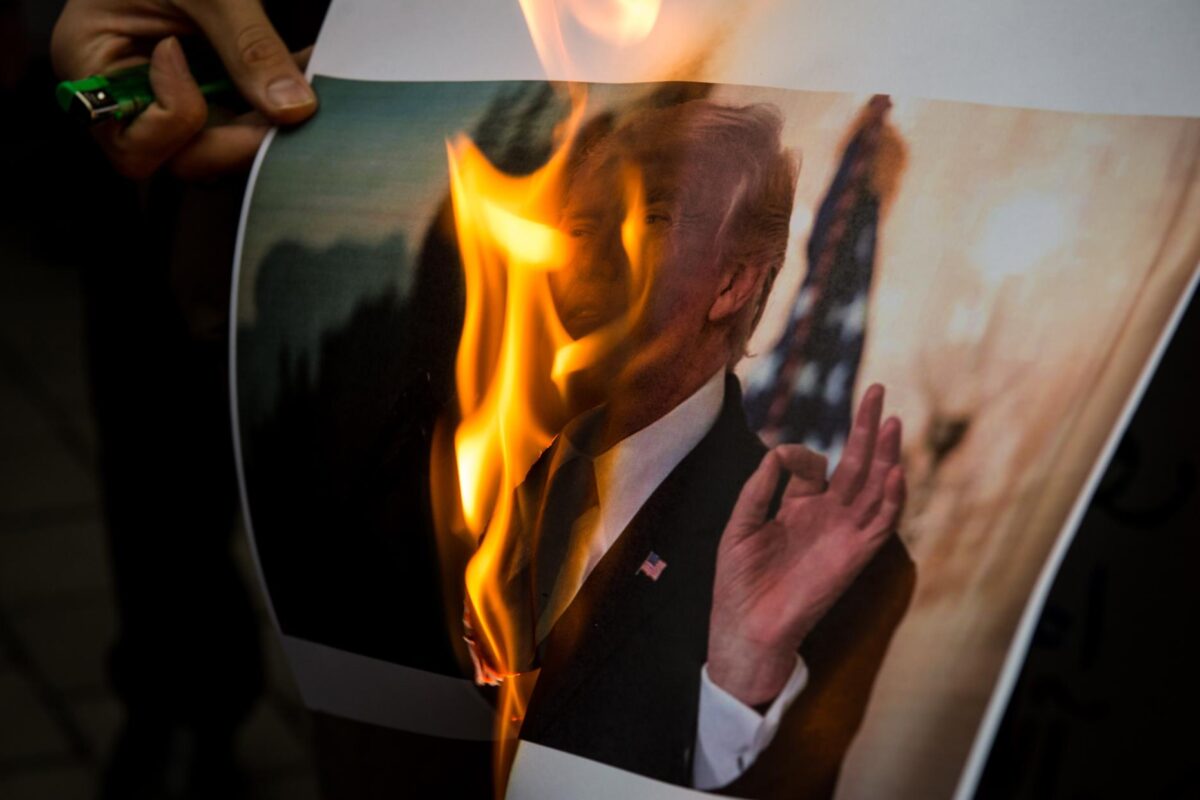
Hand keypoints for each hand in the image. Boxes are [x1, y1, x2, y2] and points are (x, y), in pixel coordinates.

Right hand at [51, 0, 317, 179]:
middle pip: (177, 160)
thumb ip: (248, 46)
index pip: (132, 143)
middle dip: (236, 139)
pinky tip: (299, 77)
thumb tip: (292, 108)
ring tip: (300, 87)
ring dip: (262, 128)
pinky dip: (270, 109)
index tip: (188, 58)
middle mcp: (123, 96)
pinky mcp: (201, 92)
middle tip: (286, 109)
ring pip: (215, 151)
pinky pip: (235, 123)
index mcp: (92, 65)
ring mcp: (163, 97)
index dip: (176, 120)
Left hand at [708, 384, 905, 705]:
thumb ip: (759, 488)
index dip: (801, 453)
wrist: (747, 627)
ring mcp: (843, 533)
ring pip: (874, 487)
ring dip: (886, 455)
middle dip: (866, 429)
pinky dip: (890, 498)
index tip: (784, 459)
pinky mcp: (855, 555)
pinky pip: (880, 523)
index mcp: (798, 507)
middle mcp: (826, 516)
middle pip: (855, 465)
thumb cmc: (740, 582)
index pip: (813, 466)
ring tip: (894, 421)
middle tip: (877, 391)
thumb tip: (777, 452)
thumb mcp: (740, 525)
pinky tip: (894, 471)